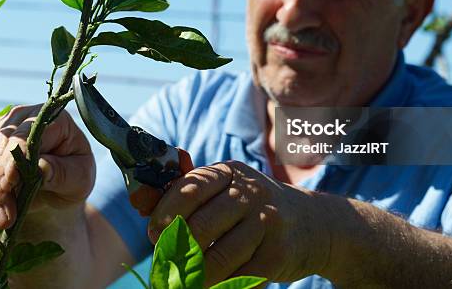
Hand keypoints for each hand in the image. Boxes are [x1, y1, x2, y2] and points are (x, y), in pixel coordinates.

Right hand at [0, 105, 95, 229]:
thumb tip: (41, 166)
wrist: (57, 190)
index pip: (27, 135)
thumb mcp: (81, 179)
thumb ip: (63, 172)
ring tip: (0, 220)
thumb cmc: (74, 179)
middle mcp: (23, 118)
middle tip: (5, 218)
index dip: (15, 158)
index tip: (10, 184)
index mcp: (54, 119)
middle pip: (0, 147)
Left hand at [147, 161, 329, 285]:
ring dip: (195, 274)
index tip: (153, 232)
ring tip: (183, 279)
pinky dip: (220, 285)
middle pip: (202, 225)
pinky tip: (211, 284)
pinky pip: (239, 277)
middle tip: (166, 263)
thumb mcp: (225, 189)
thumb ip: (186, 193)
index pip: (191, 188)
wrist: (310, 223)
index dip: (166, 212)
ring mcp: (267, 223)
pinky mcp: (278, 254)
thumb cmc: (251, 206)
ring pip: (219, 257)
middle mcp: (251, 193)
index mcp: (230, 172)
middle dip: (178, 249)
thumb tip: (141, 201)